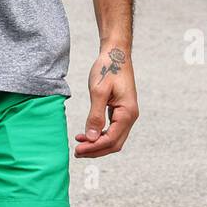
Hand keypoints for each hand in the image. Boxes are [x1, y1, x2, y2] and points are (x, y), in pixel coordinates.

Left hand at [74, 44, 138, 158]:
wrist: (115, 53)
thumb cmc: (107, 68)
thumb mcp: (98, 91)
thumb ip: (95, 116)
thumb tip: (90, 138)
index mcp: (127, 112)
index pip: (111, 139)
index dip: (94, 147)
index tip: (78, 150)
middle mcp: (130, 116)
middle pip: (114, 143)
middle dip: (95, 150)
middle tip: (76, 152)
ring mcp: (127, 114)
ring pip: (114, 138)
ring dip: (97, 144)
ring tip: (79, 145)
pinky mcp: (121, 111)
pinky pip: (112, 129)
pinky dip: (100, 135)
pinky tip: (86, 134)